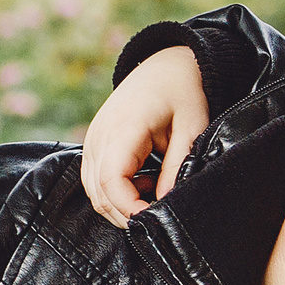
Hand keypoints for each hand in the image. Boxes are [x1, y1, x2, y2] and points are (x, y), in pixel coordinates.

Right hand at [81, 45, 209, 224]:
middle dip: (126, 214)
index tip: (152, 218)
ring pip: (93, 190)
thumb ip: (177, 166)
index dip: (129, 207)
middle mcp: (100, 134)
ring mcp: (93, 138)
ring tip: (154, 192)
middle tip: (158, 216)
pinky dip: (115, 191)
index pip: (112, 180)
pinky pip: (94, 179)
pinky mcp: (94, 143)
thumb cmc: (182, 93)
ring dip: (120, 204)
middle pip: (99, 192)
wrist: (165, 66)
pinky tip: (143, 182)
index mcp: (124, 128)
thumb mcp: (192, 128)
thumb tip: (165, 204)